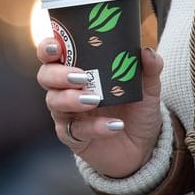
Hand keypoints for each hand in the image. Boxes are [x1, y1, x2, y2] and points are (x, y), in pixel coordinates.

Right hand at [36, 38, 163, 177]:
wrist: (142, 147)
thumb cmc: (136, 111)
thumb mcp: (147, 88)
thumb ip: (149, 68)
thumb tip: (147, 52)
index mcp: (77, 70)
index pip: (53, 55)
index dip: (48, 48)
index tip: (57, 47)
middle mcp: (65, 89)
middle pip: (45, 76)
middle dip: (58, 74)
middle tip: (81, 77)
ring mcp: (66, 113)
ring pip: (53, 102)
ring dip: (70, 99)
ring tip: (94, 99)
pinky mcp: (72, 136)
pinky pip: (75, 130)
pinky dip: (94, 126)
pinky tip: (115, 125)